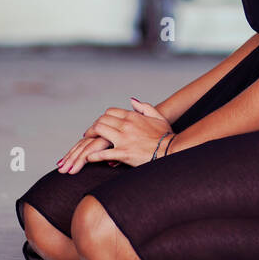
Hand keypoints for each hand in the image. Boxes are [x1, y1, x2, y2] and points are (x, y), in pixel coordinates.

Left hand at [58, 98, 173, 172]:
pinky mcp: (123, 153)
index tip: (100, 125)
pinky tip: (89, 158)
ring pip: (99, 131)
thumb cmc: (166, 136)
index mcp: (133, 116)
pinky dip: (94, 156)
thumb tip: (131, 100)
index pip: (110, 112)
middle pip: (101, 120)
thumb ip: (144, 107)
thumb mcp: (158, 116)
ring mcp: (124, 139)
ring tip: (87, 144)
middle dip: (94, 127)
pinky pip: (103, 153)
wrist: (171, 151)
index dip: (102, 118)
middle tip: (89, 134)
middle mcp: (126, 125)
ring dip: (91, 137)